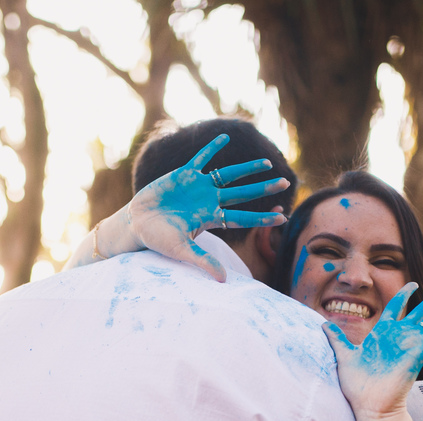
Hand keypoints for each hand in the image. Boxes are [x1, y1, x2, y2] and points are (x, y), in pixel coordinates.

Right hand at [125, 133, 288, 280]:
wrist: (136, 222)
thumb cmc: (157, 238)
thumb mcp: (180, 250)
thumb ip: (202, 261)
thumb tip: (223, 280)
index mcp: (211, 218)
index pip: (243, 218)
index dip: (262, 217)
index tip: (283, 216)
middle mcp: (209, 201)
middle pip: (243, 193)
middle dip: (263, 188)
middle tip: (285, 182)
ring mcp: (198, 187)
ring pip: (228, 175)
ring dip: (247, 168)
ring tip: (266, 162)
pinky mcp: (184, 174)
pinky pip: (201, 158)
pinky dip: (212, 148)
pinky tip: (226, 137)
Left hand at [323, 284, 422, 418]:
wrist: (369, 406)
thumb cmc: (357, 386)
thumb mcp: (345, 356)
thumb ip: (337, 339)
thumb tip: (323, 325)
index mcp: (383, 333)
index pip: (396, 307)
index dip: (404, 295)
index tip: (412, 284)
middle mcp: (400, 337)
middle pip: (421, 312)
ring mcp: (411, 345)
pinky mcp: (420, 354)